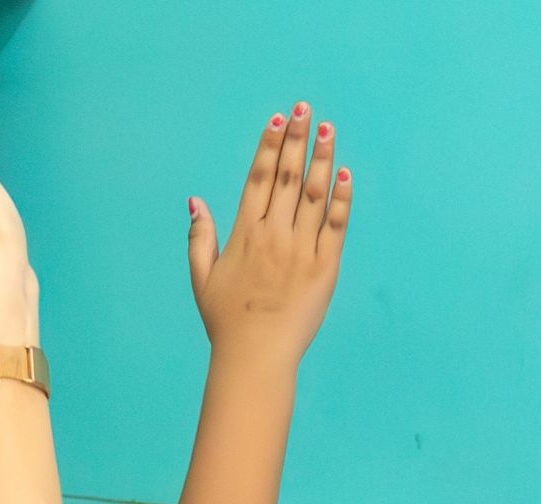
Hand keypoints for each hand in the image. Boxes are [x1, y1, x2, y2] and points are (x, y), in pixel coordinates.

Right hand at [188, 106, 351, 361]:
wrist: (255, 357)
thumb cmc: (226, 321)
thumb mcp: (202, 276)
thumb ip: (199, 235)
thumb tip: (195, 200)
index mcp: (244, 234)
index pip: (258, 178)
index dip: (269, 147)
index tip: (278, 121)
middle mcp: (273, 236)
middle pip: (286, 177)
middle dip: (296, 140)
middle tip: (305, 109)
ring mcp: (301, 250)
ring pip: (313, 194)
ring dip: (321, 158)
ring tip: (327, 129)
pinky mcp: (325, 269)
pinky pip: (335, 226)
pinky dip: (341, 199)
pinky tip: (345, 173)